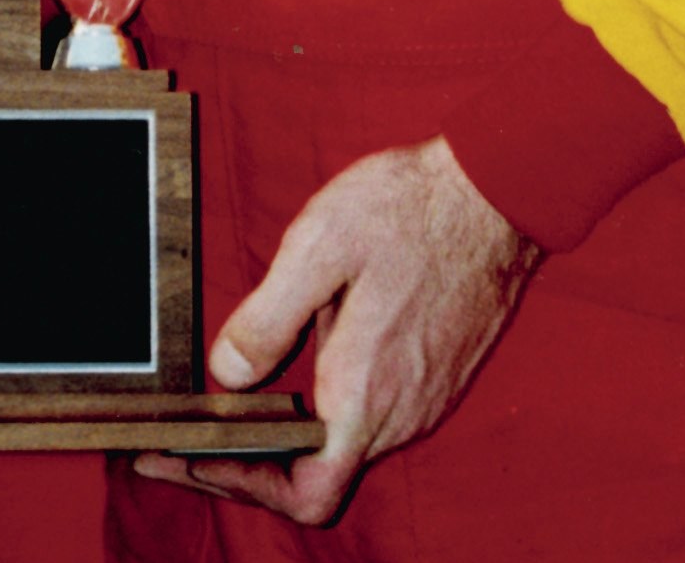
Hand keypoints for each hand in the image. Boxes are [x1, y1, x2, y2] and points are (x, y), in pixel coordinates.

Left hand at [133, 138, 539, 526]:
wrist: (495, 190)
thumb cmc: (410, 209)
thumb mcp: (319, 245)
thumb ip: (268, 318)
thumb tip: (227, 374)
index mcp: (366, 391)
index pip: (306, 493)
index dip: (241, 486)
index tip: (191, 460)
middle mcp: (400, 412)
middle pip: (317, 476)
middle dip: (249, 463)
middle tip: (190, 437)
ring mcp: (423, 398)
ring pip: (344, 444)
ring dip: (289, 437)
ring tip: (231, 407)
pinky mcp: (434, 377)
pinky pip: (372, 415)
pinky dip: (325, 412)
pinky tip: (296, 366)